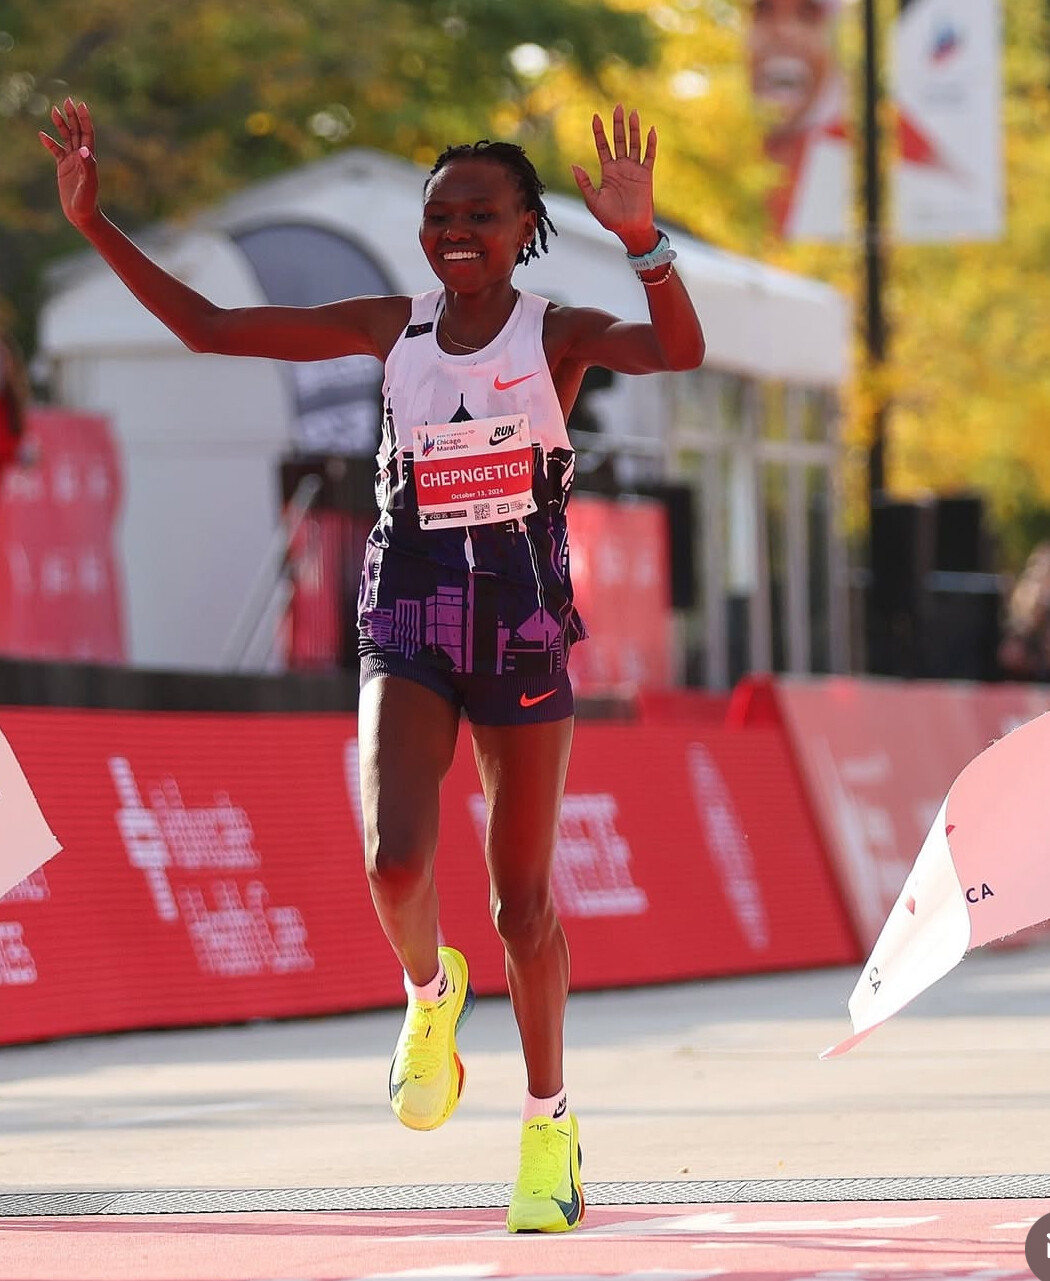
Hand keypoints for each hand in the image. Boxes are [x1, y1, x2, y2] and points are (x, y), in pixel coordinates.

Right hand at [39, 98, 99, 230]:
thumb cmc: (88, 200)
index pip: (87, 133)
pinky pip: (55, 151)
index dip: (85, 119)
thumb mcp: (89, 183)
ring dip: (61, 125)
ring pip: (66, 138)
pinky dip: (49, 143)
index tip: (81, 105)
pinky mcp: (63, 168)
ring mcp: (72, 161)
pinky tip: (42, 134)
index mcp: (89, 157)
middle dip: (72, 116)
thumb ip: (88, 166)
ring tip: (54, 110)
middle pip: (76, 131)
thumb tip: (83, 150)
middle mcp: (81, 157)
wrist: (82, 214)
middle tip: (67, 100)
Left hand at [571, 105, 656, 250]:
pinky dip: (650, 144)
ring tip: (633, 113)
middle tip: (617, 107)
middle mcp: (621, 167)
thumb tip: (574, 165)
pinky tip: (650, 131)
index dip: (599, 132)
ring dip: (634, 130)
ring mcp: (634, 170)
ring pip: (634, 144)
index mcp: (608, 172)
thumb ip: (584, 183)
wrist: (629, 229)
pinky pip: (649, 157)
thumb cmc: (610, 218)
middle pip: (619, 140)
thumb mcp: (593, 201)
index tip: (595, 117)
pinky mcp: (646, 176)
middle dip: (618, 124)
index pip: (602, 146)